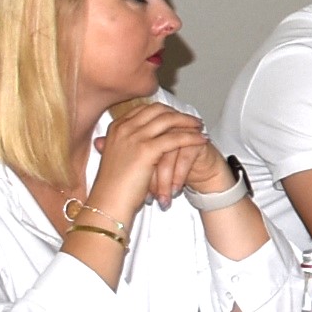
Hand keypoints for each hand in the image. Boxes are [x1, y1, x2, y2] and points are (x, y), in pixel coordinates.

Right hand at [87, 99, 211, 218]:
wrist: (109, 203)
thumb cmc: (113, 186)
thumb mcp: (116, 158)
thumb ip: (123, 144)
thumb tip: (134, 139)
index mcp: (115, 128)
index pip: (144, 109)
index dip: (164, 111)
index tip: (177, 116)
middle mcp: (123, 128)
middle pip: (157, 110)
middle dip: (177, 113)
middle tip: (192, 120)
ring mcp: (134, 137)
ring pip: (168, 120)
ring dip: (188, 122)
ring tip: (200, 127)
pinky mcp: (146, 149)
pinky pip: (175, 138)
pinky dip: (191, 137)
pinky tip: (201, 140)